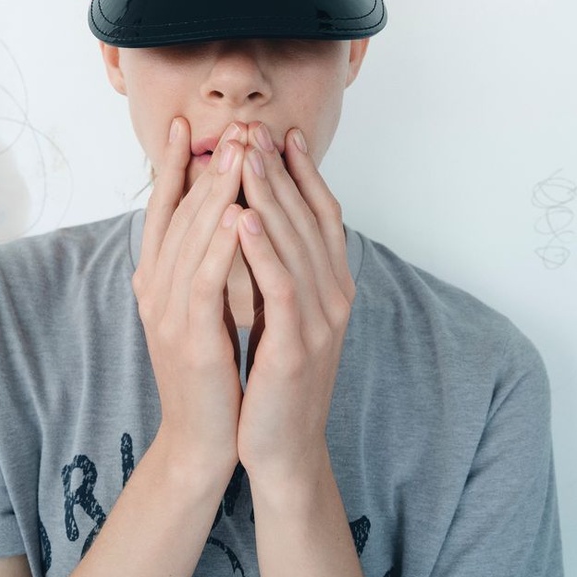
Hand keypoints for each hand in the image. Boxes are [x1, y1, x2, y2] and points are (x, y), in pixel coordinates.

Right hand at [132, 117, 247, 481]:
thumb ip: (199, 264)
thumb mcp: (197, 309)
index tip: (186, 124)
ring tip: (237, 152)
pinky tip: (234, 214)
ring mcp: (167, 313)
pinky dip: (218, 245)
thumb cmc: (208, 371)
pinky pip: (203, 281)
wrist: (201, 439)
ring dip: (215, 192)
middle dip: (207, 166)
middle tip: (231, 126)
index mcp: (156, 279)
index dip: (172, 166)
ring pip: (190, 239)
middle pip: (178, 215)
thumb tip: (216, 215)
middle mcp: (154, 288)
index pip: (163, 211)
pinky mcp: (188, 338)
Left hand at [235, 123, 354, 490]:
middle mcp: (334, 296)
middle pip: (308, 219)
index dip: (305, 173)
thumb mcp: (284, 317)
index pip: (322, 215)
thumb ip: (281, 271)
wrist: (281, 448)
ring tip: (248, 156)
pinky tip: (242, 218)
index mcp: (331, 286)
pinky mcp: (298, 347)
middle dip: (281, 170)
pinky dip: (262, 250)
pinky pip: (281, 288)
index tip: (282, 134)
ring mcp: (320, 321)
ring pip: (296, 244)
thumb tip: (261, 222)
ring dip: (270, 196)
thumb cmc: (276, 379)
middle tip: (257, 128)